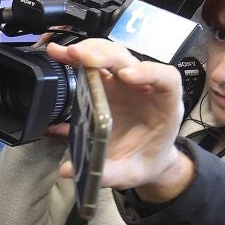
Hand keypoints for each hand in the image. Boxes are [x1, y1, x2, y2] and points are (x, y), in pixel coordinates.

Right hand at [43, 38, 189, 198]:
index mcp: (164, 106)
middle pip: (131, 61)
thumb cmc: (144, 161)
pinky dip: (77, 58)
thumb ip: (106, 174)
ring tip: (65, 53)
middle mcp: (145, 89)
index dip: (148, 72)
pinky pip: (95, 65)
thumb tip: (68, 170)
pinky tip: (58, 54)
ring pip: (112, 56)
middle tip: (83, 58)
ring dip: (90, 51)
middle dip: (107, 56)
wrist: (146, 160)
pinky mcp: (107, 85)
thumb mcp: (131, 173)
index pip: (166, 79)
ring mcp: (125, 84)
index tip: (126, 76)